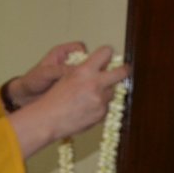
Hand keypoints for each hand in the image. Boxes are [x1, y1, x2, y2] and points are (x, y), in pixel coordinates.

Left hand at [4, 42, 89, 108]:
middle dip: (89, 68)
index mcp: (61, 53)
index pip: (80, 47)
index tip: (84, 65)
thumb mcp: (45, 73)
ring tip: (83, 87)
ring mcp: (71, 74)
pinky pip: (83, 84)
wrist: (26, 96)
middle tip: (87, 78)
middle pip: (87, 60)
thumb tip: (77, 70)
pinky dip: (84, 87)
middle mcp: (68, 62)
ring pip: (87, 73)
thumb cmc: (32, 80)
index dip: (85, 54)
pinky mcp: (72, 85)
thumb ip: (60, 70)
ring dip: (87, 79)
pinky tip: (81, 93)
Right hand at [8, 45, 129, 157]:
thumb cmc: (54, 98)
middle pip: (121, 72)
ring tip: (90, 98)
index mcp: (84, 70)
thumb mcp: (67, 77)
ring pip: (112, 92)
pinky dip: (100, 107)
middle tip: (125, 70)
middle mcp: (95, 83)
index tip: (109, 56)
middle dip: (124, 70)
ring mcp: (100, 99)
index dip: (107, 53)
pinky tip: (86, 109)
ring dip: (106, 93)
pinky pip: (106, 107)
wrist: (49, 119)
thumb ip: (85, 71)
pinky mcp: (102, 113)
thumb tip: (101, 66)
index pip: (106, 52)